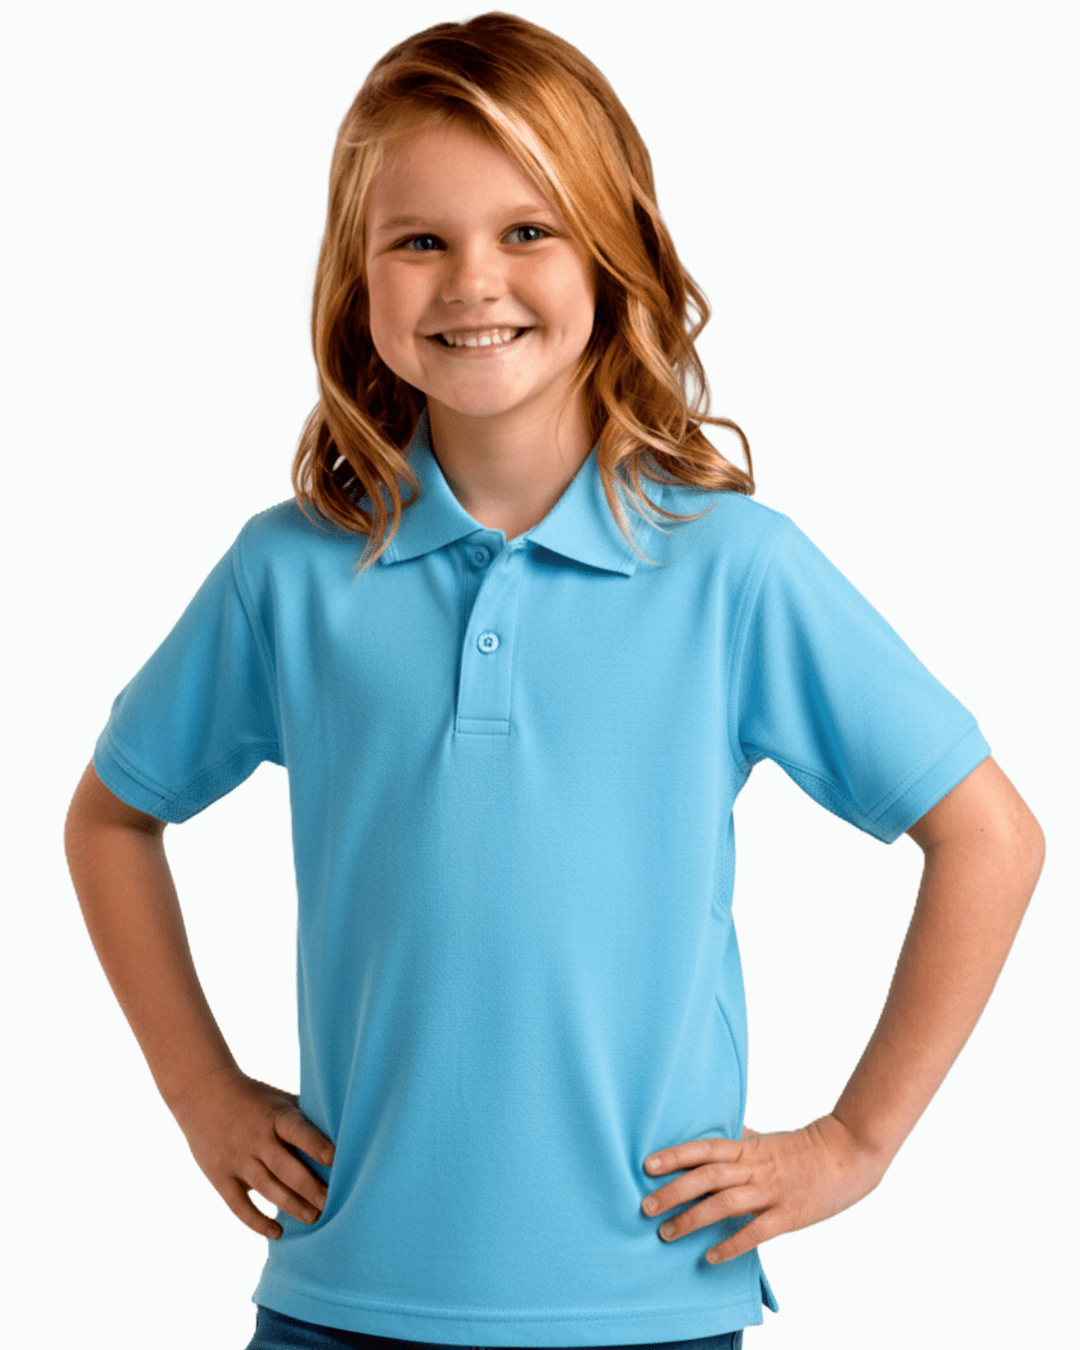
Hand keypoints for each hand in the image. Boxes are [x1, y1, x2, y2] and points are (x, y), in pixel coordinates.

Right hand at [170, 1067, 336, 1239]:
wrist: (203, 1094)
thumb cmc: (254, 1098)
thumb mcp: (279, 1100)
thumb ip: (304, 1118)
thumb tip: (342, 1133)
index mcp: (275, 1117)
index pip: (297, 1131)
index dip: (316, 1144)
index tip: (336, 1159)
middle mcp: (256, 1138)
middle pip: (285, 1167)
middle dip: (310, 1187)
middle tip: (332, 1203)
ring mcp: (237, 1159)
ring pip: (267, 1188)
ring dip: (291, 1205)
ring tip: (314, 1218)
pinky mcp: (220, 1177)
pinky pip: (239, 1205)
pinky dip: (257, 1221)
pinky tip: (277, 1232)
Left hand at [640, 1114, 887, 1263]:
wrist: (848, 1154)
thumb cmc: (804, 1147)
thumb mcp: (767, 1138)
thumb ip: (741, 1138)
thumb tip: (717, 1131)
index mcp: (748, 1147)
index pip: (704, 1148)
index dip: (675, 1155)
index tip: (647, 1165)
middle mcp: (755, 1168)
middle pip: (707, 1177)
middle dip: (673, 1192)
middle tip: (646, 1207)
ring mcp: (772, 1192)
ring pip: (725, 1205)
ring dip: (692, 1219)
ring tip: (667, 1233)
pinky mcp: (789, 1216)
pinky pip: (755, 1232)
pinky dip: (731, 1245)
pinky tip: (710, 1257)